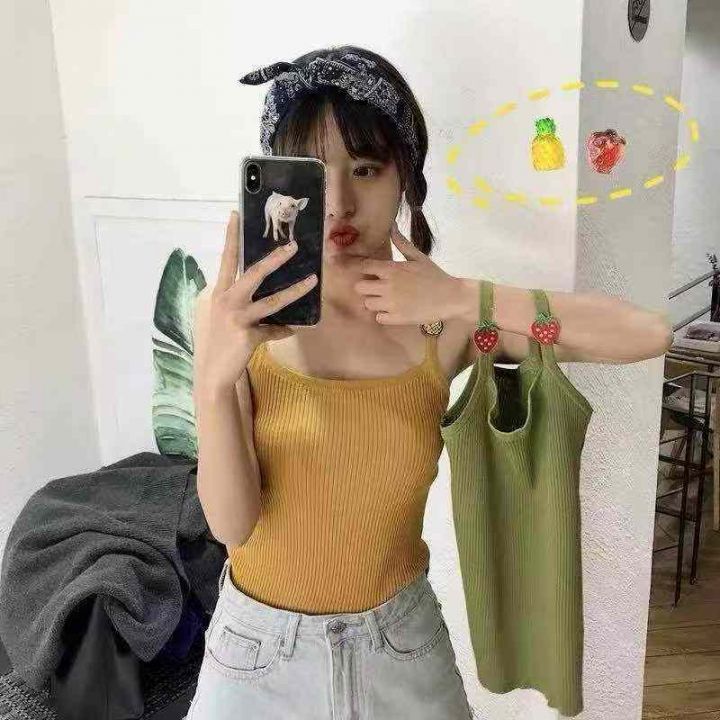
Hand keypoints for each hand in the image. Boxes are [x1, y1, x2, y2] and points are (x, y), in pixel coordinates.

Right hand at [193, 210, 317, 392]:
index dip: (231, 237)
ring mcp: (237, 318)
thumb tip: (269, 301)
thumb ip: (246, 307)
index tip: (236, 214)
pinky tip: (292, 329)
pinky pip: (274, 330)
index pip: (226, 259)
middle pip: (253, 273)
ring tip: (313, 280)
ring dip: (295, 290)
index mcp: (220, 293)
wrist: (214, 374)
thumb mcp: (227, 320)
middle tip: (293, 246)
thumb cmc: (221, 344)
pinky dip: (284, 330)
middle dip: (275, 259)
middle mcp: (226, 301)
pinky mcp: (248, 335)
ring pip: (272, 301)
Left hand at [353, 221, 462, 324]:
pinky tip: (393, 311)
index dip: (362, 268)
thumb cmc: (435, 276)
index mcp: (392, 269)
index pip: (364, 266)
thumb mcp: (418, 257)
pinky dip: (384, 315)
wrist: (451, 297)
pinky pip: (378, 318)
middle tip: (376, 287)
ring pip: (367, 303)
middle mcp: (388, 286)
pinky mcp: (396, 318)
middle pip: (359, 287)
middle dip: (366, 286)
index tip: (366, 271)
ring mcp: (391, 304)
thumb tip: (391, 226)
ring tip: (386, 300)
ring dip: (374, 302)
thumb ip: (401, 243)